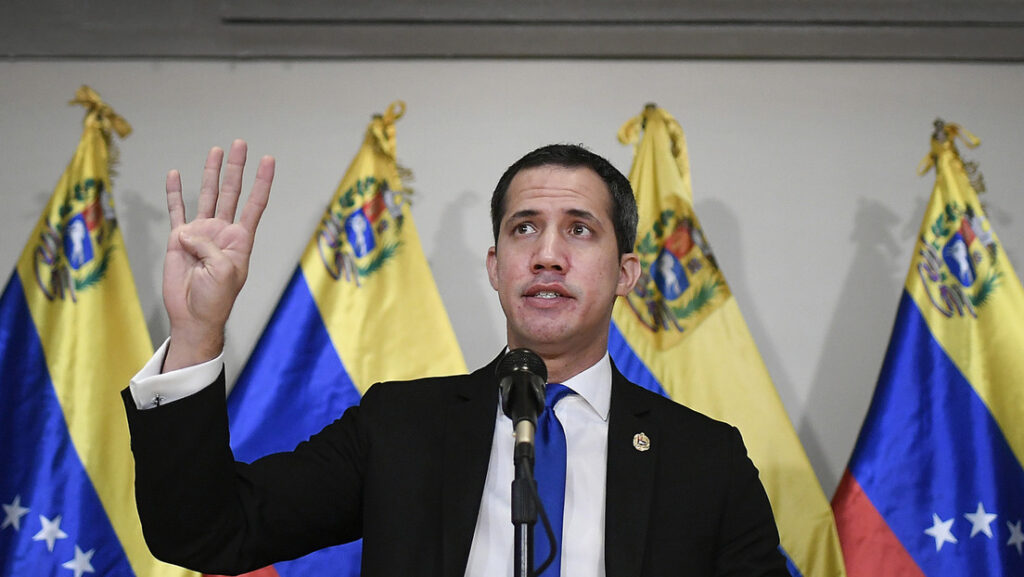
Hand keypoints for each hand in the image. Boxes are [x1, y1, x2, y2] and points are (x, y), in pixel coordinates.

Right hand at [161, 140, 274, 371]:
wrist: (193, 315)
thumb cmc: (216, 298)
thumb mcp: (223, 271)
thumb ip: (209, 247)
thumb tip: (187, 232)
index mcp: (240, 239)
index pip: (255, 204)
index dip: (262, 182)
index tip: (269, 160)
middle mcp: (222, 231)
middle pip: (232, 192)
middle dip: (236, 168)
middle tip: (240, 143)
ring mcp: (201, 232)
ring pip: (208, 195)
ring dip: (211, 173)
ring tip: (216, 151)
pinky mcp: (179, 239)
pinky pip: (177, 210)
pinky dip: (175, 193)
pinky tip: (176, 175)